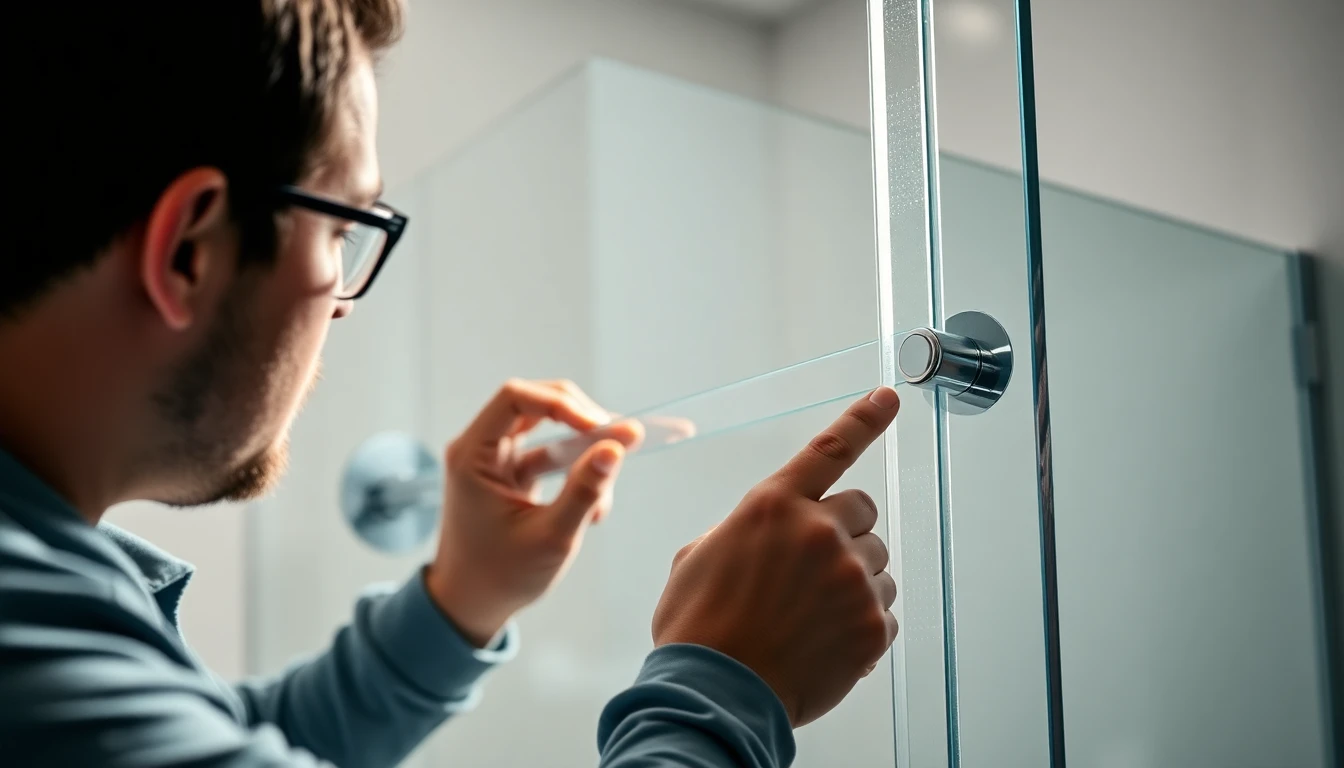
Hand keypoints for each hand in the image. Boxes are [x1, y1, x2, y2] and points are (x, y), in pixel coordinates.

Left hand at [425, 379, 642, 645]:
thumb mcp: (551, 538)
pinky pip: (551, 458)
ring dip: (584, 452)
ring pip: (550, 432)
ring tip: (607, 489)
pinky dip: (576, 475)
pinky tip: (595, 509)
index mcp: (473, 455)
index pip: (516, 398)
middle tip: (623, 439)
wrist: (470, 606)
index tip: (600, 428)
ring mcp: (497, 462)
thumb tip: (616, 447)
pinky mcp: (512, 477)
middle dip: (582, 420)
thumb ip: (584, 491)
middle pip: (537, 405)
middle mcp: (481, 449)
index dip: (562, 404)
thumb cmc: (501, 576)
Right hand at [651, 387, 900, 726]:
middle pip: (863, 510)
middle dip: (845, 532)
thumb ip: (741, 533)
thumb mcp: (697, 559)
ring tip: (811, 617)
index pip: (829, 449)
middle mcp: (818, 532)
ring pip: (878, 564)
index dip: (863, 419)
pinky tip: (826, 643)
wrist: (715, 694)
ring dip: (854, 582)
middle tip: (814, 569)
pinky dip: (862, 626)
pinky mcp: (871, 624)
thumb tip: (764, 540)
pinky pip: (886, 612)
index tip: (888, 397)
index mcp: (772, 506)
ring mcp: (850, 578)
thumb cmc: (698, 630)